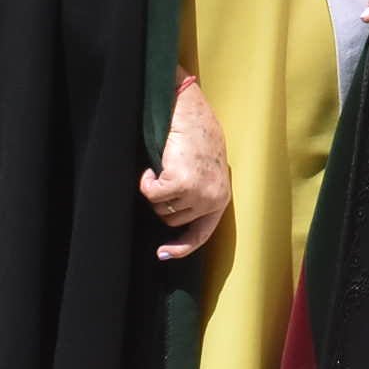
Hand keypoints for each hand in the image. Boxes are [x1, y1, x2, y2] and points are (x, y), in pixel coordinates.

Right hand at [141, 76, 230, 260]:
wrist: (190, 114)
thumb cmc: (197, 136)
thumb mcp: (206, 170)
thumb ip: (198, 194)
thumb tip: (175, 219)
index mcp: (221, 198)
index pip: (201, 234)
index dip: (181, 248)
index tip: (162, 254)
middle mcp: (212, 199)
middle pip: (173, 220)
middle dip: (164, 203)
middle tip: (166, 177)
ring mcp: (197, 193)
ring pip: (160, 208)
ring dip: (156, 190)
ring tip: (165, 167)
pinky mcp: (180, 184)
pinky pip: (150, 194)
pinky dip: (146, 181)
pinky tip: (154, 166)